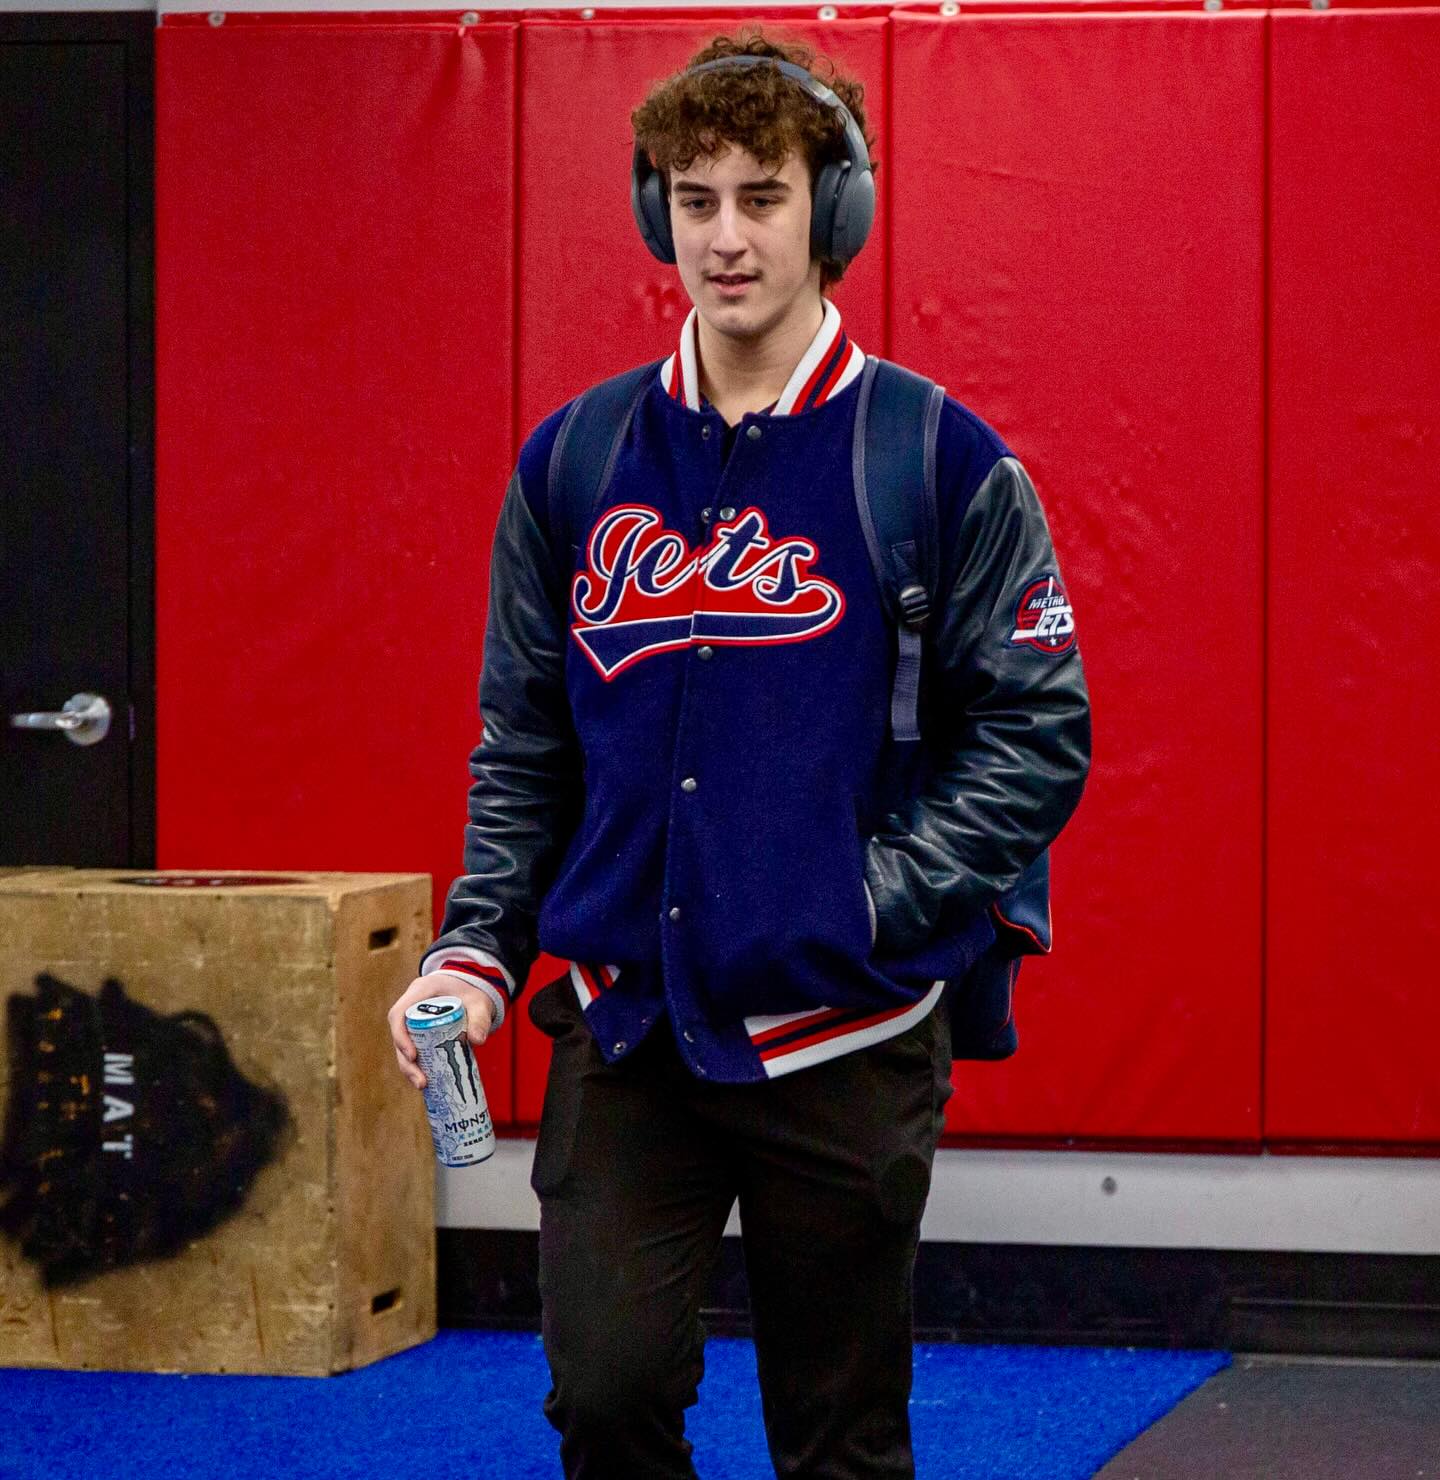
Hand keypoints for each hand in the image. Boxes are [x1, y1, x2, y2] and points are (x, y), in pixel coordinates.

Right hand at [387, 976, 496, 1091]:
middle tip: (421, 1081)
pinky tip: (426, 1080)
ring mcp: (413, 1019)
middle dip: (406, 1061)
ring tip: (423, 1085)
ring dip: (410, 1067)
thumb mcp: (479, 1002)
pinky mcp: (418, 1030)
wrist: (472, 988)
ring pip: (403, 1044)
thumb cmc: (472, 991)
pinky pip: (412, 1048)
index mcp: (420, 991)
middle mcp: (411, 1005)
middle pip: (398, 1034)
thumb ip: (480, 1018)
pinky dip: (418, 1064)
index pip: (399, 1013)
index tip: (413, 1056)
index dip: (400, 1036)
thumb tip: (478, 1040)